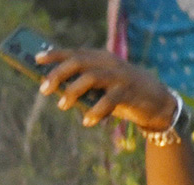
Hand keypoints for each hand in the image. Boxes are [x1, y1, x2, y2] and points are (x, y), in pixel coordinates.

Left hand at [35, 48, 176, 130]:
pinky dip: (95, 112)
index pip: (74, 52)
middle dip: (58, 74)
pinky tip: (87, 122)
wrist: (155, 102)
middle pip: (79, 62)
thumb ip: (82, 87)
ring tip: (62, 106)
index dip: (55, 55)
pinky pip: (108, 100)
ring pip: (91, 77)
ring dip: (73, 91)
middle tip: (43, 90)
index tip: (37, 59)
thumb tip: (55, 92)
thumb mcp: (101, 88)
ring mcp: (119, 76)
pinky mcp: (128, 91)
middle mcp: (109, 63)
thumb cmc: (121, 95)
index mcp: (100, 58)